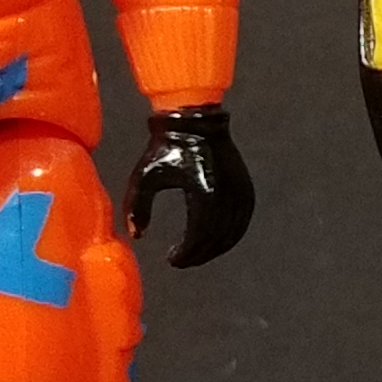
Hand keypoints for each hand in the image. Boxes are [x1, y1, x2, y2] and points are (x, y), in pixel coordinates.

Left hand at [123, 104, 254, 267]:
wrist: (194, 120)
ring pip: (233, 233)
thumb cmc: (167, 146)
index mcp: (203, 193)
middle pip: (216, 239)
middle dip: (199, 255)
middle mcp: (226, 195)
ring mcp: (239, 191)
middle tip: (182, 261)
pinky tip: (216, 241)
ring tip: (197, 254)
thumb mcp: (144, 177)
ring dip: (215, 248)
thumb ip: (136, 208)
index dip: (185, 253)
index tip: (172, 259)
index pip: (198, 236)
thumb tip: (137, 235)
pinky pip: (242, 221)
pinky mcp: (245, 187)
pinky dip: (230, 235)